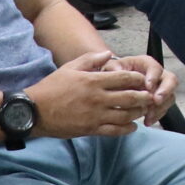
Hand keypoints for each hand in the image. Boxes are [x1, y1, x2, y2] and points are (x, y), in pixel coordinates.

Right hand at [23, 50, 153, 138]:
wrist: (34, 111)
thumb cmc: (52, 87)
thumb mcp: (70, 67)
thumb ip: (91, 59)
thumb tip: (109, 54)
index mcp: (93, 81)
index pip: (124, 78)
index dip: (138, 79)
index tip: (144, 79)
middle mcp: (97, 98)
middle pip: (130, 97)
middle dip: (144, 97)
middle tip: (151, 96)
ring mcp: (95, 115)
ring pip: (125, 115)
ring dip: (138, 113)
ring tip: (144, 110)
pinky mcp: (90, 129)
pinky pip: (114, 131)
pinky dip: (126, 129)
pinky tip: (133, 127)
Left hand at [108, 52, 173, 125]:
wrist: (114, 83)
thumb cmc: (114, 73)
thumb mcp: (111, 67)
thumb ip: (114, 68)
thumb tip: (118, 72)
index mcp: (146, 64)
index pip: (156, 68)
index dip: (154, 77)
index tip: (148, 86)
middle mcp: (157, 75)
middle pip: (171, 80)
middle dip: (165, 92)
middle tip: (156, 101)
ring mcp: (159, 88)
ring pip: (169, 96)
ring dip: (161, 107)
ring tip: (148, 116)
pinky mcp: (158, 101)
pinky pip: (163, 108)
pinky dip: (157, 115)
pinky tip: (147, 121)